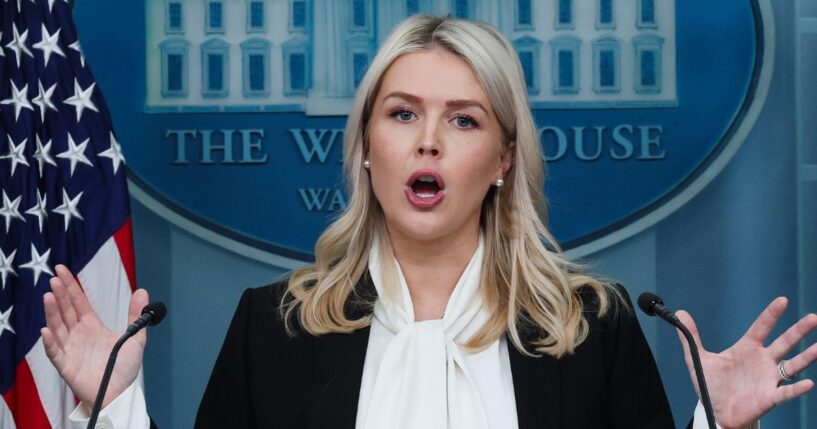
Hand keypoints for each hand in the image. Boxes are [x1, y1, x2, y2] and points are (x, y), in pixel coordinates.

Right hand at [40, 264, 148, 410]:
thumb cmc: (123, 367)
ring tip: (49, 297)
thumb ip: (136, 315)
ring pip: (58, 327)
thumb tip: (143, 291)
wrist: (119, 393)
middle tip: (55, 278)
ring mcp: (70, 349)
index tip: (62, 270)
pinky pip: (55, 353)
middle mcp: (78, 334)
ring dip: (52, 313)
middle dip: (60, 294)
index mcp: (91, 326)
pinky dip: (50, 342)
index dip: (71, 286)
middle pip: (66, 310)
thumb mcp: (134, 338)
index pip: (78, 302)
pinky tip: (47, 330)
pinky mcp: (66, 365)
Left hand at [676, 297, 816, 428]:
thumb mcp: (698, 359)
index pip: (761, 327)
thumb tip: (680, 313)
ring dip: (806, 357)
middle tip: (813, 318)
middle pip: (784, 343)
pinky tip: (808, 383)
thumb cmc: (711, 384)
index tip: (782, 300)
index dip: (771, 315)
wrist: (715, 411)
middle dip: (798, 331)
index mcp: (746, 348)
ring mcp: (768, 378)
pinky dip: (796, 388)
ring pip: (791, 365)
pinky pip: (786, 392)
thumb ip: (690, 338)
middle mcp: (762, 361)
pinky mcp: (769, 397)